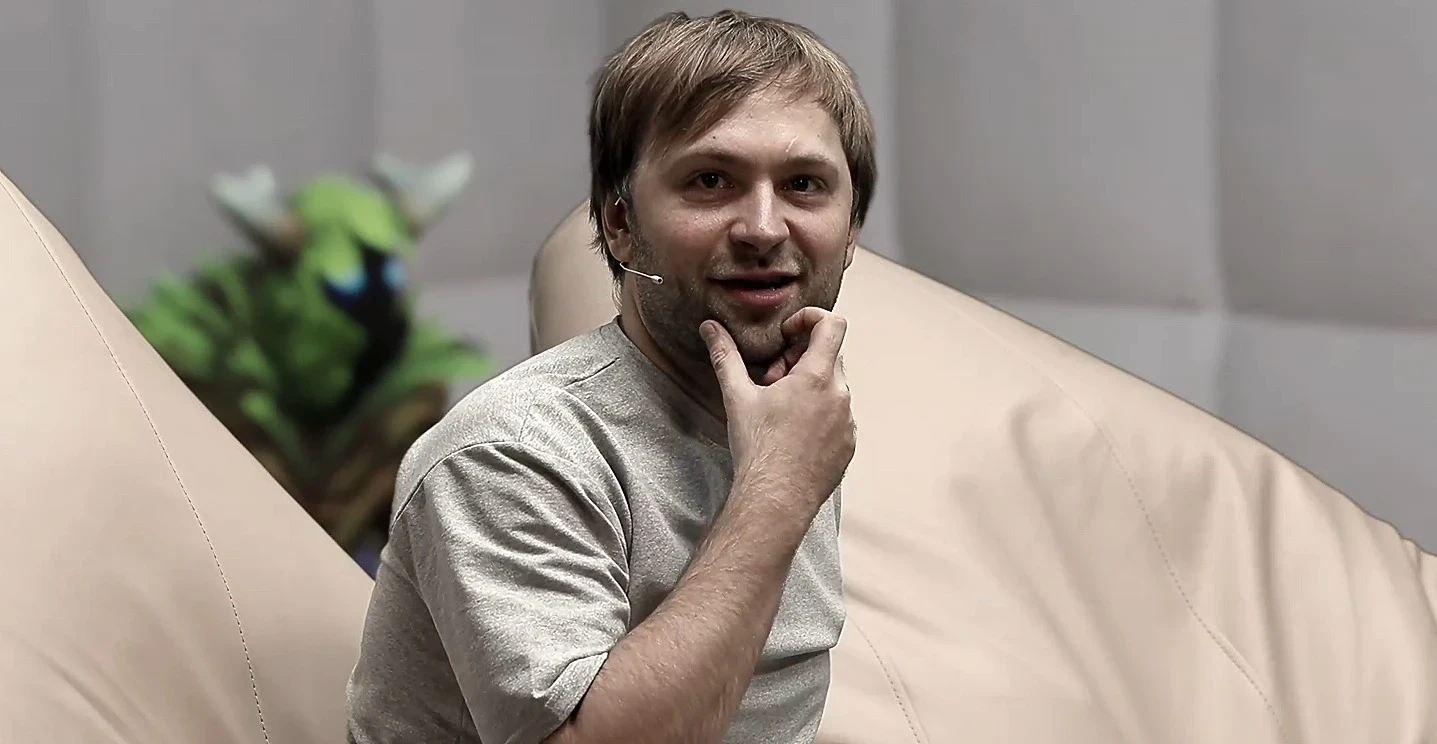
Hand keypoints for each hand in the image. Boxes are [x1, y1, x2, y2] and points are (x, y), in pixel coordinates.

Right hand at [700, 308, 855, 512]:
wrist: (775, 500)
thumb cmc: (758, 449)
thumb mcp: (737, 396)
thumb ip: (725, 355)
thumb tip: (710, 328)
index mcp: (817, 377)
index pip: (832, 325)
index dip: (809, 319)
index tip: (787, 334)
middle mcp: (840, 396)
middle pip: (828, 356)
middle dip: (800, 359)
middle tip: (772, 380)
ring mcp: (848, 423)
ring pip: (833, 388)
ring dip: (809, 388)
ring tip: (780, 410)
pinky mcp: (848, 445)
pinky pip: (838, 417)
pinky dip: (819, 415)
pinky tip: (793, 433)